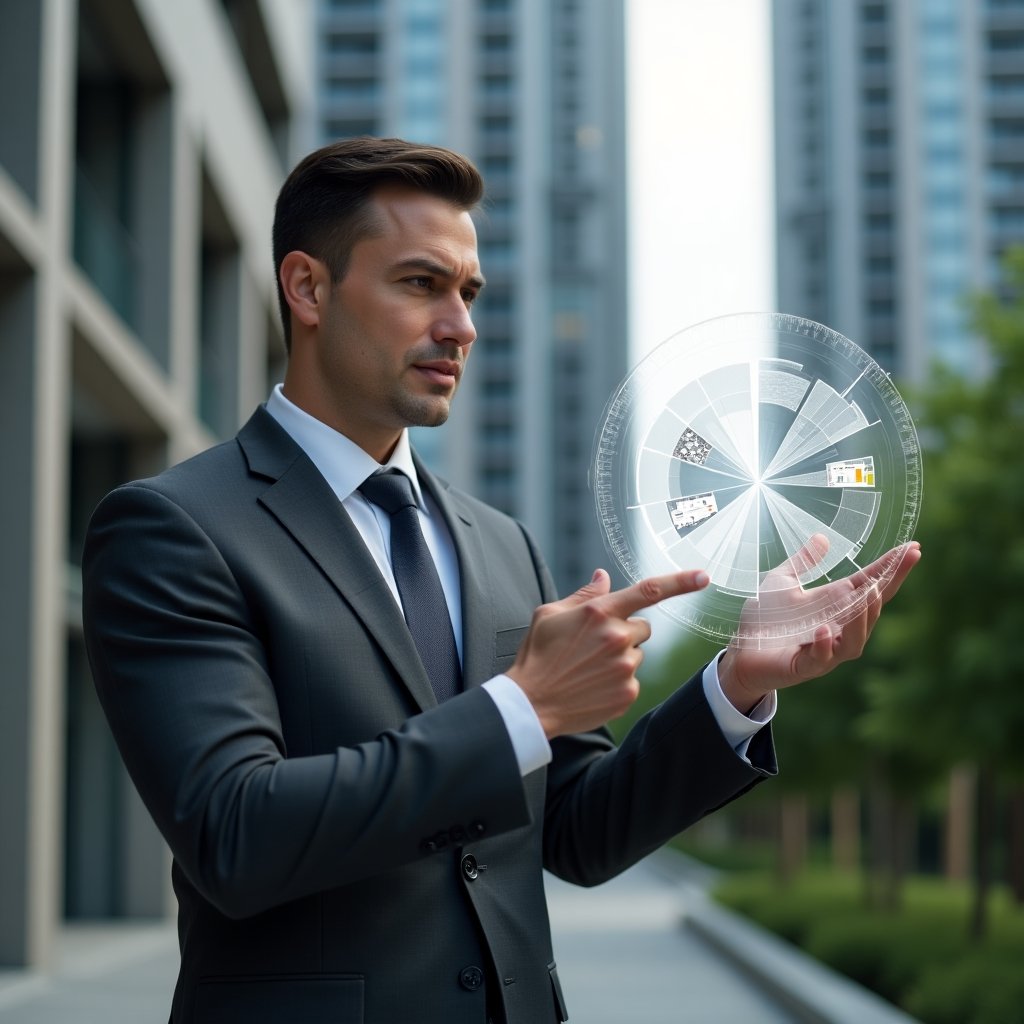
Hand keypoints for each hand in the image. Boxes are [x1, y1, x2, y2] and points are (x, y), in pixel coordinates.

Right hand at [507, 568, 709, 738]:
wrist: (531, 703)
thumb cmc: (538, 655)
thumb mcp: (550, 614)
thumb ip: (584, 595)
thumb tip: (603, 577)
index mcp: (600, 612)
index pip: (649, 591)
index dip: (680, 582)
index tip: (703, 576)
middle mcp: (618, 637)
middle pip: (643, 627)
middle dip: (626, 631)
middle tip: (595, 644)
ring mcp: (625, 667)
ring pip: (637, 654)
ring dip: (621, 656)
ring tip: (589, 667)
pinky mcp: (628, 692)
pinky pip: (632, 679)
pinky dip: (617, 681)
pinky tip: (593, 685)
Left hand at [718, 535, 921, 712]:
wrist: (740, 652)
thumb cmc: (765, 619)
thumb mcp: (782, 582)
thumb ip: (802, 562)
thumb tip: (822, 537)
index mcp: (835, 606)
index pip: (871, 585)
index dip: (893, 569)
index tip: (914, 548)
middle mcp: (838, 629)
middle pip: (871, 612)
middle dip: (885, 589)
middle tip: (895, 566)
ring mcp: (824, 651)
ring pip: (856, 641)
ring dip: (863, 618)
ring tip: (867, 593)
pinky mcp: (803, 666)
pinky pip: (821, 659)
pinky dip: (825, 645)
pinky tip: (825, 629)